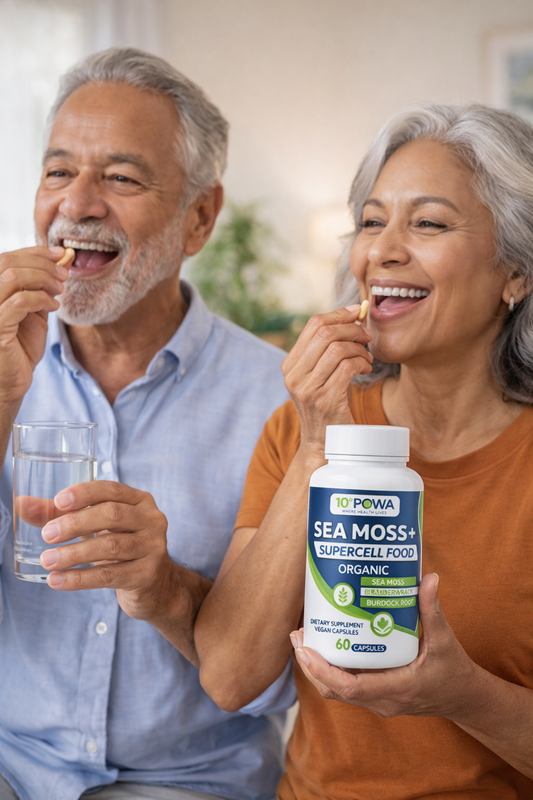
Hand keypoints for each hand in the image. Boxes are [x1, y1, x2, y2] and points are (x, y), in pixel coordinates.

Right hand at [0, 245, 70, 404]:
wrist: (11, 380)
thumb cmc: (20, 346)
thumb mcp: (34, 310)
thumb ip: (43, 286)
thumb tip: (63, 260)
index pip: (7, 258)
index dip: (35, 252)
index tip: (61, 254)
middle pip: (7, 262)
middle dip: (41, 263)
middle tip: (64, 274)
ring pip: (12, 277)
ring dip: (42, 279)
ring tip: (59, 290)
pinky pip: (20, 302)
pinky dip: (41, 299)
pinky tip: (53, 307)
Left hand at [39, 480, 171, 620]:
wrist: (156, 586)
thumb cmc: (120, 547)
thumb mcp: (96, 527)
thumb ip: (61, 514)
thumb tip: (21, 503)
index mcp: (140, 501)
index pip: (111, 489)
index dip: (85, 493)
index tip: (58, 501)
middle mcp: (152, 520)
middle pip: (112, 514)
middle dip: (76, 523)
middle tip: (47, 535)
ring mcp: (153, 548)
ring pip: (111, 546)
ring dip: (74, 554)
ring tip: (47, 560)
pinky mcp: (148, 574)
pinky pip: (110, 575)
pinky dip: (80, 578)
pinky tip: (57, 580)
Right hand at [282, 305, 372, 457]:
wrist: (323, 443)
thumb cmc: (326, 405)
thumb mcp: (317, 376)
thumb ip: (324, 350)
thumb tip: (350, 316)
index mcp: (290, 365)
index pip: (313, 325)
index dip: (338, 314)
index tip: (356, 312)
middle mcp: (294, 376)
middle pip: (326, 334)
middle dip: (352, 330)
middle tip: (367, 336)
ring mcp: (308, 389)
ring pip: (338, 349)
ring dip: (359, 349)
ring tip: (366, 358)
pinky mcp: (325, 400)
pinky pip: (348, 367)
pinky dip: (362, 363)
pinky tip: (365, 369)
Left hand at [290, 574, 478, 719]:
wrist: (464, 698)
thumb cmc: (454, 670)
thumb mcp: (445, 639)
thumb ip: (432, 610)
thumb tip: (428, 578)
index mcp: (399, 688)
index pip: (351, 687)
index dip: (324, 670)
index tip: (306, 648)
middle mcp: (383, 701)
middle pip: (334, 690)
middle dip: (311, 666)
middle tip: (298, 636)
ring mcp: (378, 702)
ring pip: (337, 692)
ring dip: (317, 669)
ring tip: (304, 639)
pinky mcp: (377, 698)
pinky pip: (347, 689)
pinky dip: (331, 671)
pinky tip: (326, 647)